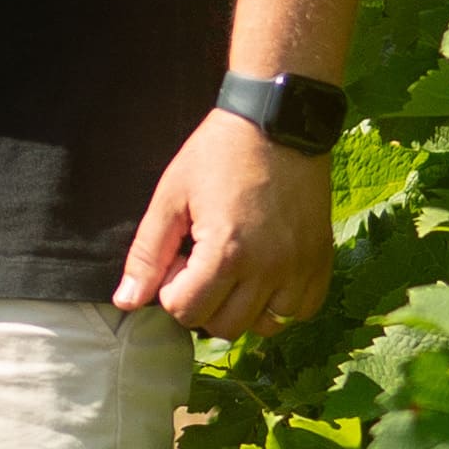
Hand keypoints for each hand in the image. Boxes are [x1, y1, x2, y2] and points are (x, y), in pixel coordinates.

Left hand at [115, 106, 336, 335]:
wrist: (277, 121)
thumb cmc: (218, 154)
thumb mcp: (172, 196)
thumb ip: (147, 254)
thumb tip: (126, 302)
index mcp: (227, 253)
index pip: (187, 312)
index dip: (172, 290)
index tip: (179, 259)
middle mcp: (268, 269)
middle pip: (224, 327)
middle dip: (203, 304)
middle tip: (203, 265)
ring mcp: (300, 268)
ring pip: (266, 326)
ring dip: (243, 309)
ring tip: (235, 273)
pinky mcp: (322, 261)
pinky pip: (302, 310)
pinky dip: (281, 305)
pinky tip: (266, 277)